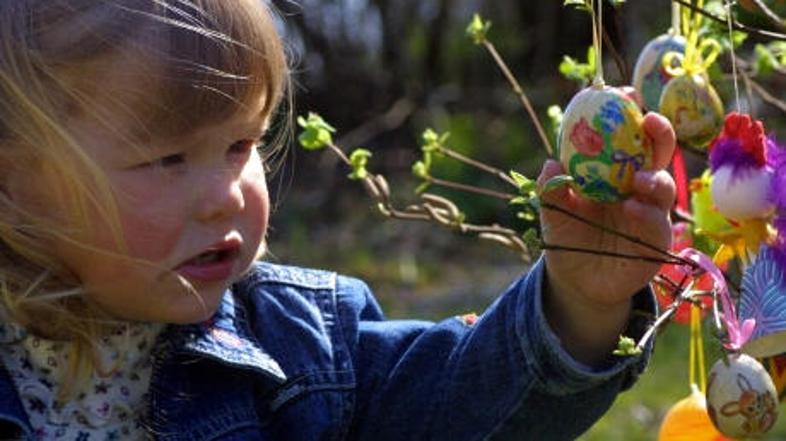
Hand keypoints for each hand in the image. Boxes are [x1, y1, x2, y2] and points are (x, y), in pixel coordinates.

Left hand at [538, 112, 675, 364]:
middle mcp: (637, 187)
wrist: (576, 282)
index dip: (630, 114)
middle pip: (657, 152)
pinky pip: (658, 224)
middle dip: (659, 133)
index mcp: (615, 171)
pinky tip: (632, 210)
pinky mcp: (656, 243)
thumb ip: (551, 190)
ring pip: (664, 187)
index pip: (628, 136)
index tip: (624, 93)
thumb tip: (551, 164)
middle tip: (649, 120)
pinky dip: (648, 215)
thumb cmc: (568, 237)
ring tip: (640, 181)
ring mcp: (650, 213)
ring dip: (656, 178)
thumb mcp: (553, 213)